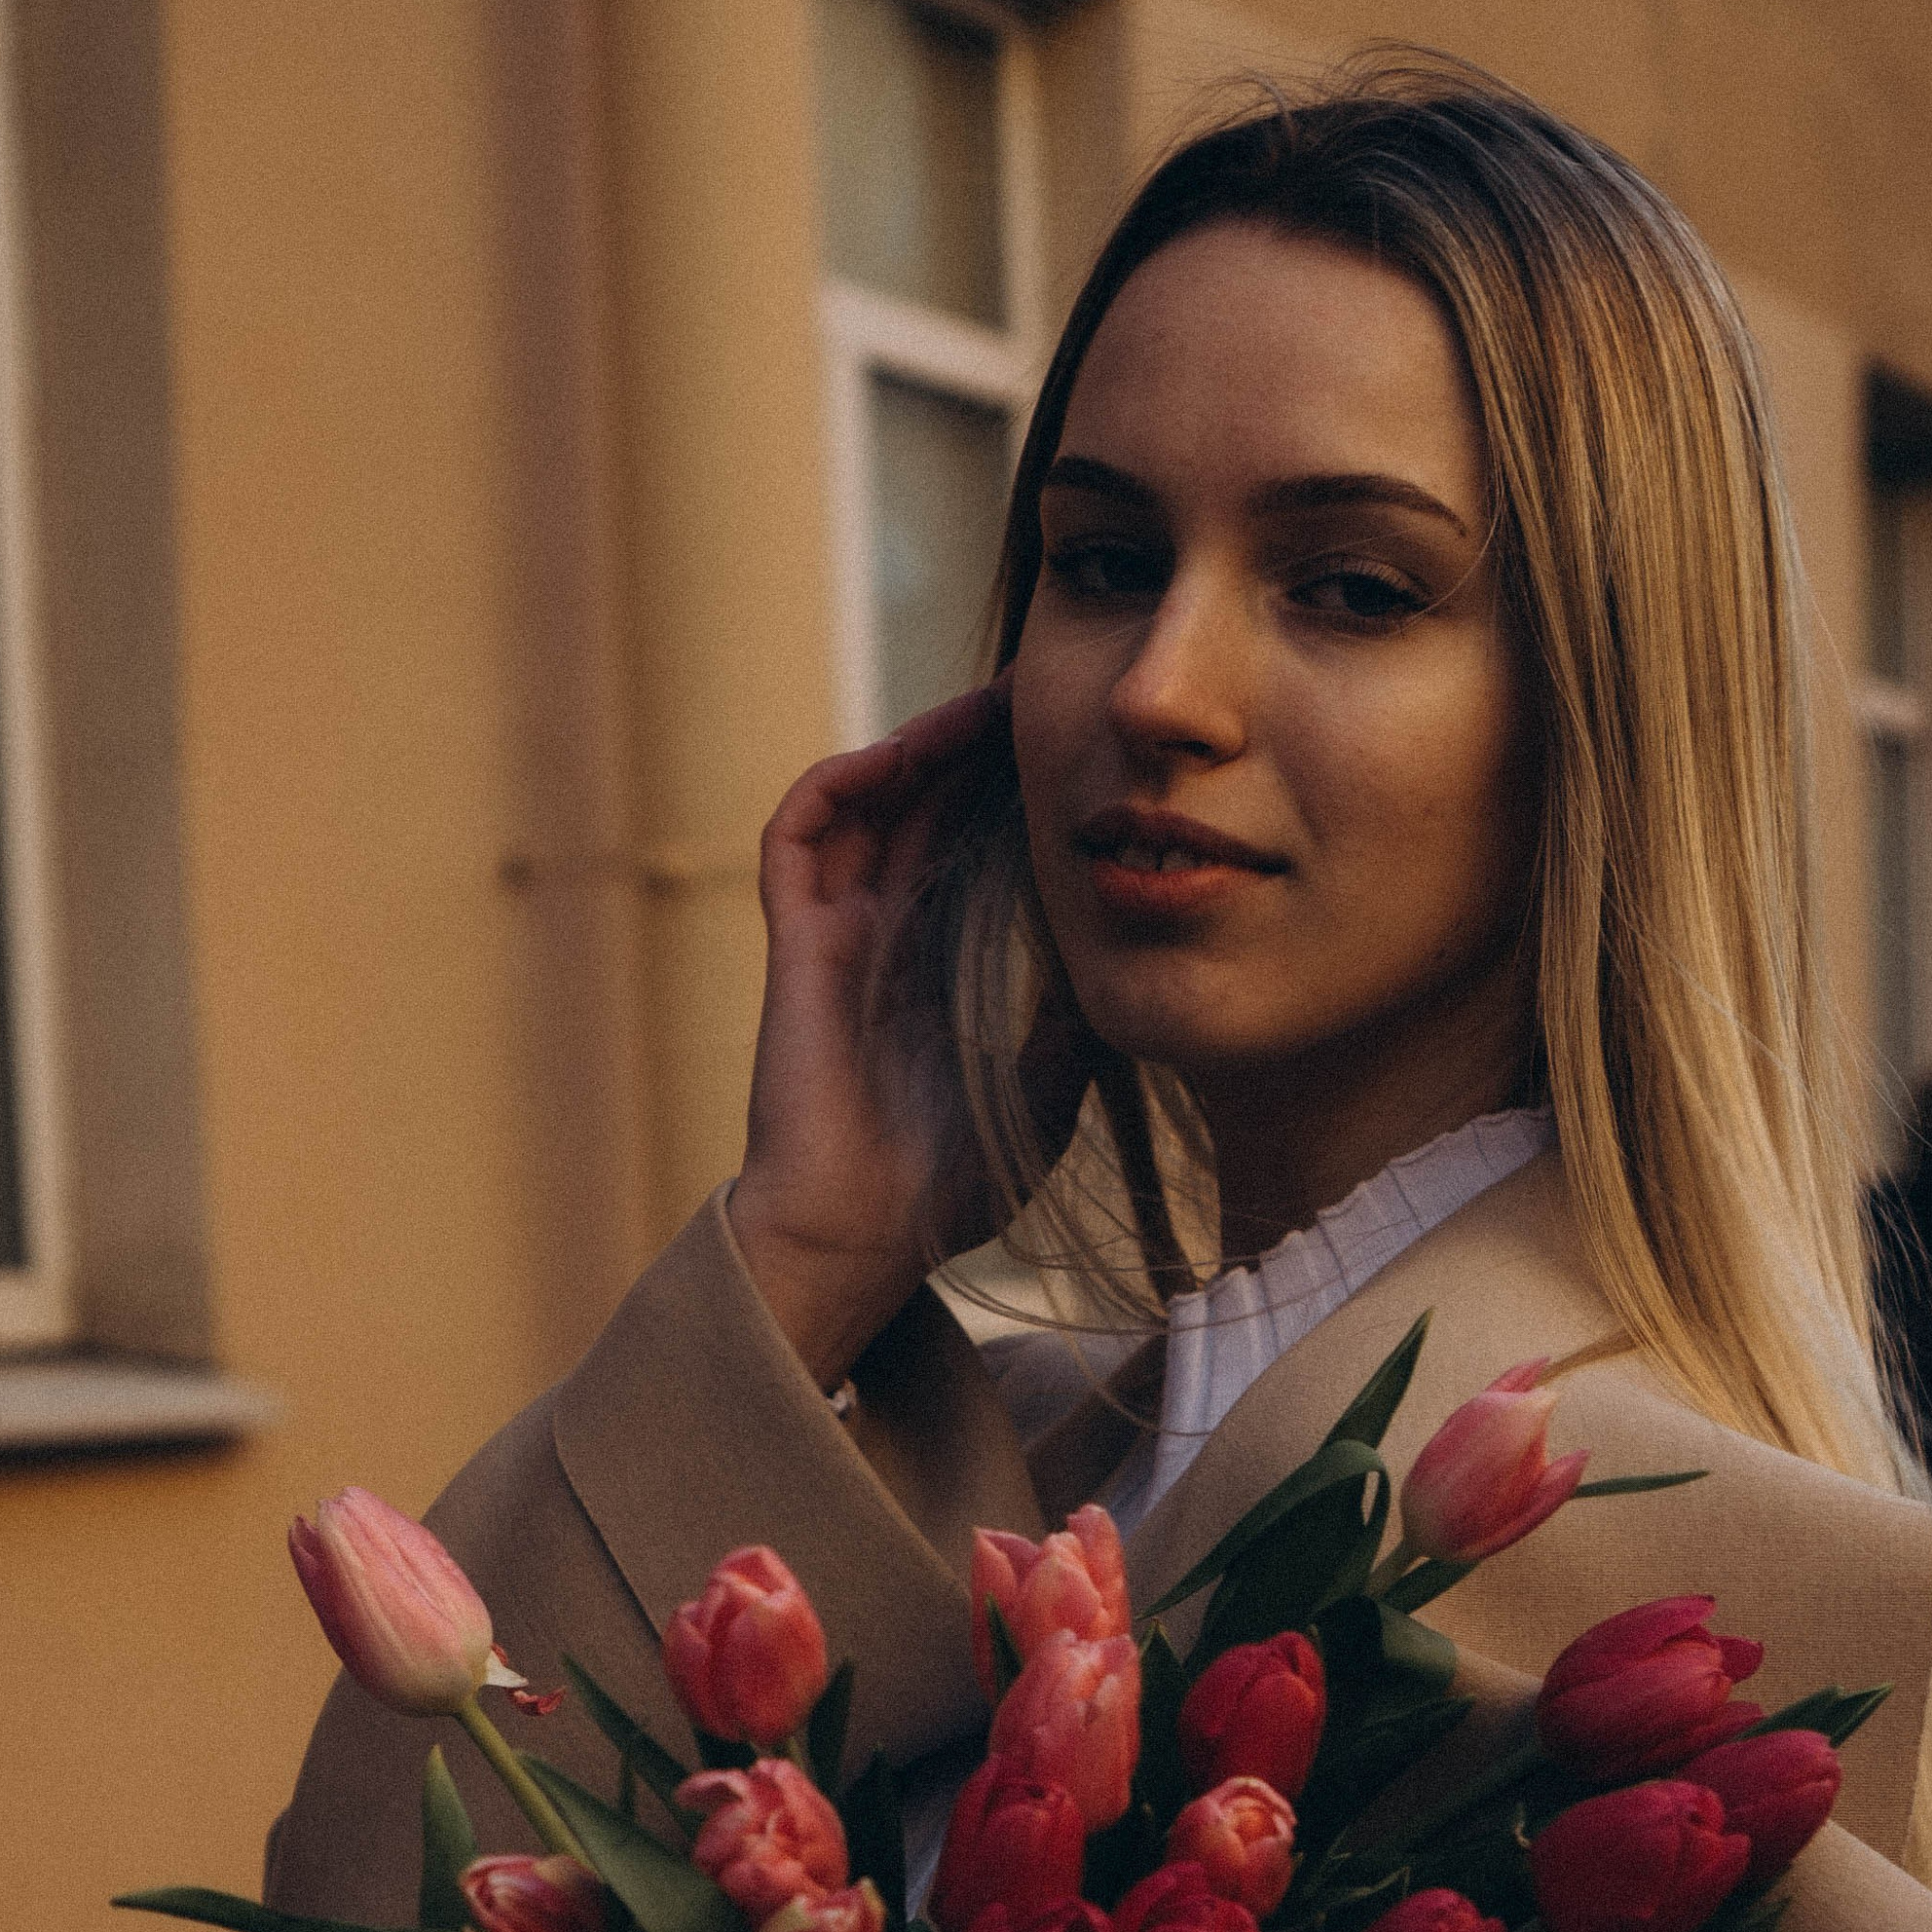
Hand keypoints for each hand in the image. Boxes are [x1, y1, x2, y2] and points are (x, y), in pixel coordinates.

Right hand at [732, 683, 1045, 1380]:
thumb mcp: (1049, 1085)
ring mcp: (838, 935)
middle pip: (925, 809)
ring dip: (914, 749)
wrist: (866, 1235)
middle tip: (1033, 695)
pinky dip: (834, 785)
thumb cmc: (949, 1182)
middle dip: (973, 748)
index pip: (975, 847)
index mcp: (940, 963)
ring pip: (866, 807)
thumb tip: (1134, 948)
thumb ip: (1079, 1016)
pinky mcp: (797, 945)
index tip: (1072, 747)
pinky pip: (797, 837)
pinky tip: (890, 756)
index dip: (1012, 792)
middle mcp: (886, 935)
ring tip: (975, 711)